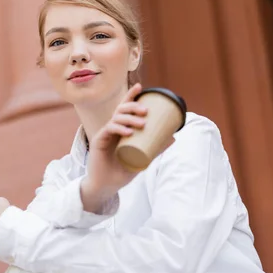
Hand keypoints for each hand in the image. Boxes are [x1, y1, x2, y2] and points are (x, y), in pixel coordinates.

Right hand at [81, 83, 148, 211]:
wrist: (106, 185)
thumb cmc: (122, 171)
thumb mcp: (142, 158)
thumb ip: (155, 148)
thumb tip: (173, 137)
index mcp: (120, 129)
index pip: (125, 108)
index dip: (131, 96)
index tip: (140, 87)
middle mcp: (111, 128)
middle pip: (121, 110)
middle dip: (133, 106)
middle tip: (146, 111)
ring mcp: (104, 134)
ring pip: (116, 118)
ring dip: (129, 118)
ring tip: (142, 124)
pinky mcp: (98, 141)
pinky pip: (109, 130)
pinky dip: (119, 129)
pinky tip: (128, 132)